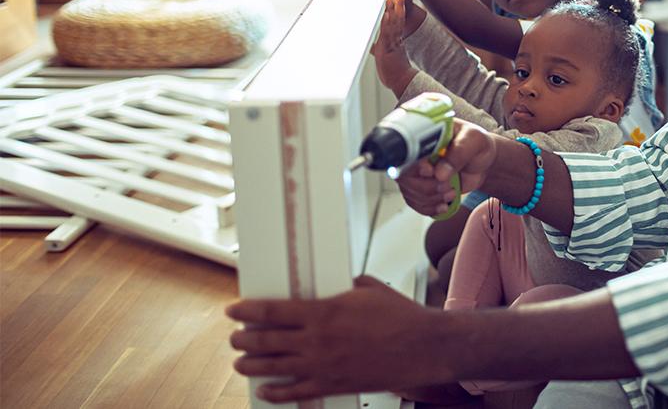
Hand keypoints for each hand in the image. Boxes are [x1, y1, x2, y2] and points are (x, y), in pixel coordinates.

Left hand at [227, 275, 457, 402]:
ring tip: (240, 363)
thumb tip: (333, 286)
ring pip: (273, 368)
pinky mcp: (333, 385)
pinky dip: (276, 392)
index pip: (272, 311)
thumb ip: (343, 288)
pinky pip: (295, 392)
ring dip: (251, 366)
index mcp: (323, 312)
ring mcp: (323, 366)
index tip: (233, 311)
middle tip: (235, 338)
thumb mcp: (368, 289)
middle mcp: (317, 341)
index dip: (247, 311)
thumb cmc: (400, 317)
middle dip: (243, 340)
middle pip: (265, 342)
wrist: (424, 347)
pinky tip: (265, 390)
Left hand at [371, 0, 415, 93]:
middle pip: (397, 20)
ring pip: (394, 24)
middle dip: (398, 6)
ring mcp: (392, 44)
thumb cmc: (393, 72)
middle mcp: (396, 40)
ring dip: (394, 10)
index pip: (396, 23)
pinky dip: (388, 24)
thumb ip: (378, 49)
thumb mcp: (384, 58)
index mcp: (396, 41)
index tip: (396, 0)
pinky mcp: (388, 49)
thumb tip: (372, 46)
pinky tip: (387, 15)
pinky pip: (388, 34)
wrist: (402, 82)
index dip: (397, 11)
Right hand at [396, 118, 496, 215]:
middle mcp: (416, 154)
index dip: (415, 166)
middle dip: (428, 187)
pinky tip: (444, 204)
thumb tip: (439, 173)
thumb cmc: (477, 145)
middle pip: (405, 177)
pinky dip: (430, 208)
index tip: (430, 172)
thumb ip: (459, 152)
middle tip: (448, 185)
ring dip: (432, 199)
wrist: (483, 162)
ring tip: (451, 192)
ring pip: (411, 193)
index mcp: (426, 136)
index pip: (407, 152)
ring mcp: (417, 172)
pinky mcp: (421, 187)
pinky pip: (415, 203)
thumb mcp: (474, 140)